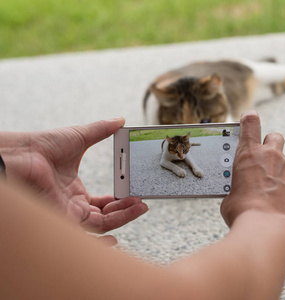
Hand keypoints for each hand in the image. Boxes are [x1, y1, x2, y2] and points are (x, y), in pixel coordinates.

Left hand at [1, 118, 147, 241]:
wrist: (22, 154)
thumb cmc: (43, 146)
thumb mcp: (80, 136)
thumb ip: (102, 130)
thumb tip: (119, 120)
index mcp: (75, 193)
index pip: (103, 204)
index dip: (121, 201)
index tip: (136, 193)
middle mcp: (73, 206)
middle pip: (106, 216)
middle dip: (127, 210)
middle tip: (143, 201)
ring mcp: (68, 214)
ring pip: (102, 225)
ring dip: (123, 218)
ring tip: (140, 207)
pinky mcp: (65, 219)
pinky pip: (88, 234)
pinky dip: (103, 241)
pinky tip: (117, 237)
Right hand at [220, 111, 284, 234]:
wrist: (267, 231)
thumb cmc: (243, 214)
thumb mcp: (230, 197)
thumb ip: (238, 187)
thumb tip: (242, 194)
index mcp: (248, 155)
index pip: (250, 124)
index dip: (250, 119)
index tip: (251, 117)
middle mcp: (272, 156)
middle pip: (275, 137)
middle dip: (271, 145)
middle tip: (266, 161)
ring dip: (282, 175)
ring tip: (276, 198)